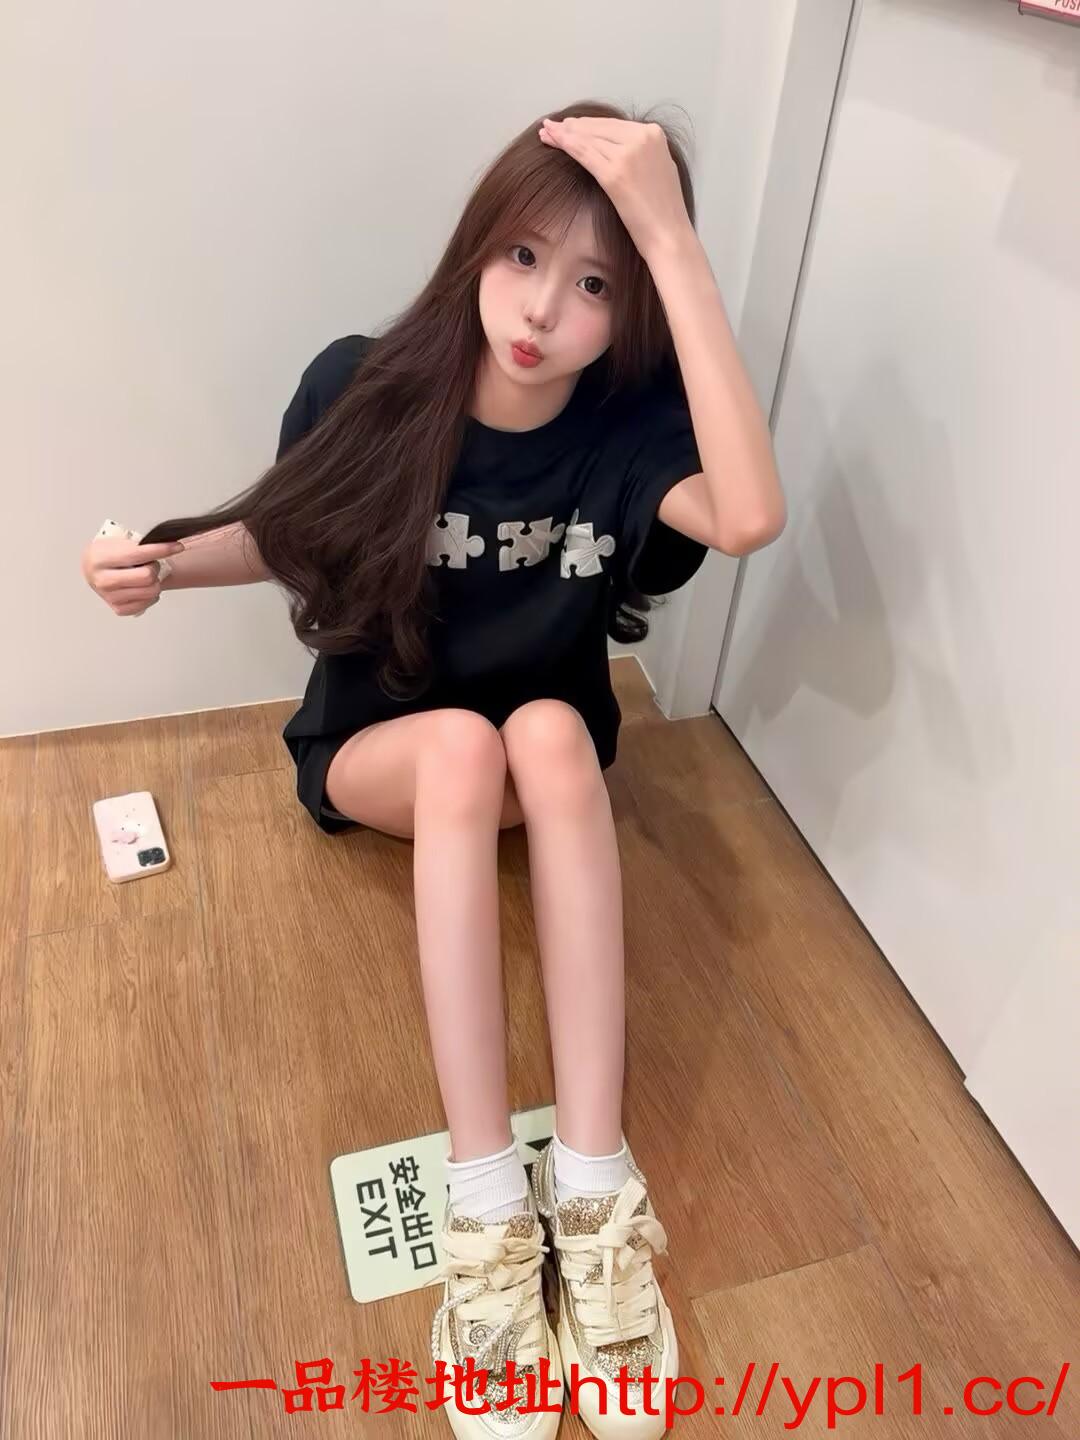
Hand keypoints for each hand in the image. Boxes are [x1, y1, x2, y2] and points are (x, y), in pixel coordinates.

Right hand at [81, 536, 183, 615]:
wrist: (92, 568)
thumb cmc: (107, 554)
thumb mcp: (117, 542)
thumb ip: (138, 544)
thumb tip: (167, 544)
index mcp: (101, 558)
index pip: (139, 554)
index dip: (162, 549)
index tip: (177, 546)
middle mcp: (103, 580)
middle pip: (147, 576)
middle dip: (155, 567)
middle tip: (150, 563)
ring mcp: (110, 596)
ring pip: (151, 590)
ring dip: (154, 581)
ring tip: (145, 574)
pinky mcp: (118, 609)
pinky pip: (148, 603)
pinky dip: (151, 594)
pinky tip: (143, 586)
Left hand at [538, 115, 692, 257]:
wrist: (669, 235)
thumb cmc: (663, 211)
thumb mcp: (658, 168)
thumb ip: (641, 152)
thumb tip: (617, 146)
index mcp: (654, 133)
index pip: (613, 124)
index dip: (588, 124)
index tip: (570, 125)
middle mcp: (642, 137)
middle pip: (598, 127)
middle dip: (572, 127)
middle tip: (551, 127)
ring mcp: (628, 154)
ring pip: (588, 138)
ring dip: (563, 135)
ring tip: (546, 133)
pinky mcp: (615, 173)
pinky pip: (584, 154)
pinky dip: (565, 145)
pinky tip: (551, 141)